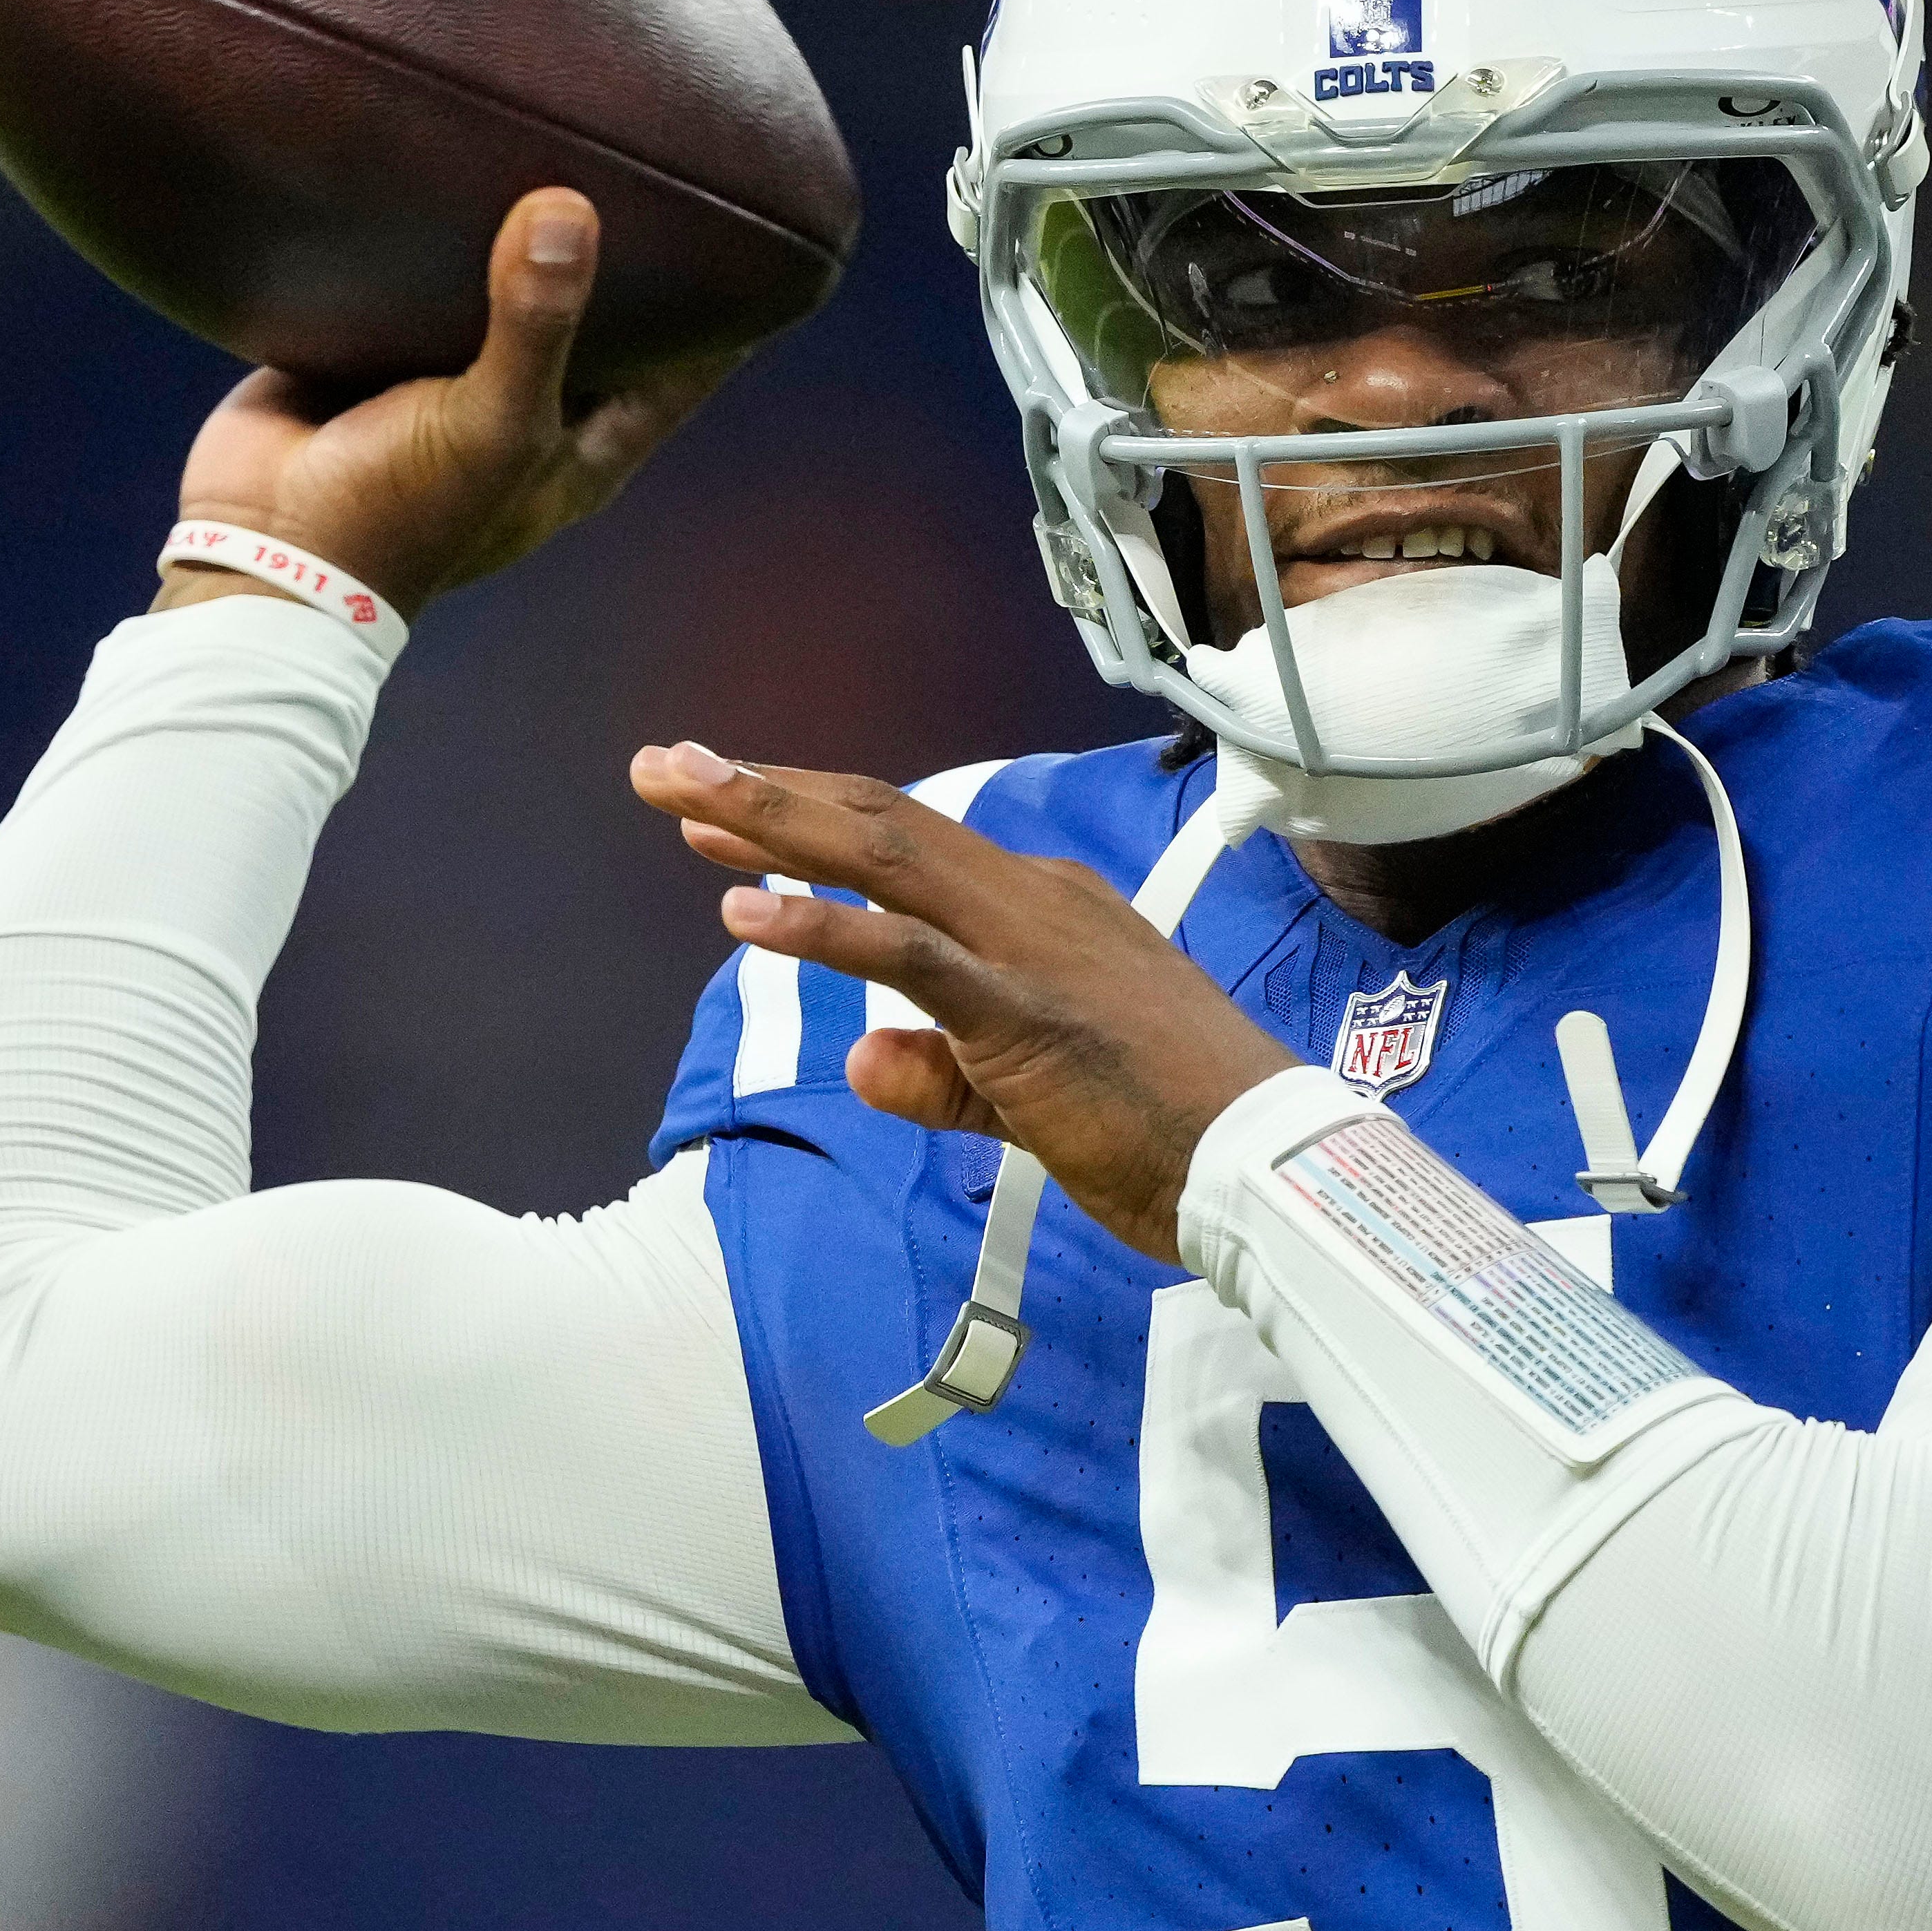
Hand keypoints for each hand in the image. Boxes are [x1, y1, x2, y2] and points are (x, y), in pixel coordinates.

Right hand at [157, 189, 741, 620]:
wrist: (264, 545)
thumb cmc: (403, 513)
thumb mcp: (495, 423)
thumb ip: (537, 322)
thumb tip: (571, 209)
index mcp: (586, 440)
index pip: (686, 367)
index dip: (728, 312)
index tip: (767, 233)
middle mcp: (530, 403)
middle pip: (603, 313)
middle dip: (628, 247)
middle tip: (659, 149)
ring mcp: (450, 373)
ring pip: (508, 286)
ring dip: (525, 227)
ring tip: (561, 128)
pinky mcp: (375, 344)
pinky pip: (419, 275)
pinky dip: (434, 229)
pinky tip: (449, 153)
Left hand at [629, 746, 1295, 1262]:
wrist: (1267, 1164)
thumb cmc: (1172, 1132)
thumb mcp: (1029, 1101)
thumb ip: (940, 1077)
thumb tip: (860, 1053)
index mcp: (1043, 911)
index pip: (906, 848)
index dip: (805, 822)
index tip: (718, 815)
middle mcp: (1032, 903)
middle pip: (878, 824)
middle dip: (765, 791)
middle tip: (664, 766)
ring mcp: (1028, 948)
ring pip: (882, 859)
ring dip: (773, 821)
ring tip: (680, 795)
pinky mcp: (1023, 1011)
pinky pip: (910, 955)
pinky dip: (823, 928)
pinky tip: (746, 912)